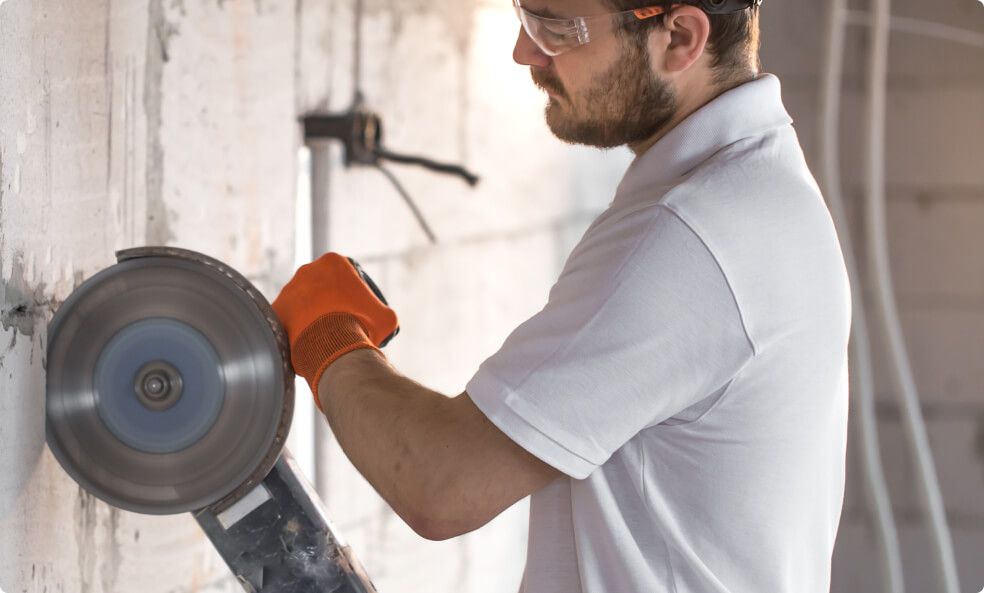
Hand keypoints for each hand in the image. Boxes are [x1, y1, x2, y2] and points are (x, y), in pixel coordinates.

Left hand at [272, 253, 398, 401]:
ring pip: (305, 302)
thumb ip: (384, 313)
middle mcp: (307, 270)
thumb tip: (383, 320)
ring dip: (314, 315)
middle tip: (344, 323)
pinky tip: (311, 342)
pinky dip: (299, 329)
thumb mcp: (386, 319)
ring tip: (327, 335)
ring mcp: (289, 289)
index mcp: (333, 262)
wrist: (331, 347)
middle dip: (333, 302)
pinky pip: (289, 319)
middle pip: (324, 286)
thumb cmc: (361, 327)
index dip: (357, 294)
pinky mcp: (276, 310)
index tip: (361, 312)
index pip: (347, 275)